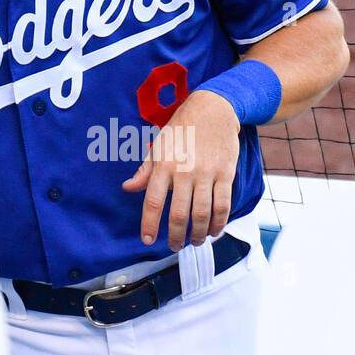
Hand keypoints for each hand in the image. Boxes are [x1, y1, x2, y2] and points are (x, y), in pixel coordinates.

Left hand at [122, 91, 240, 251]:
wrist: (214, 108)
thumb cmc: (183, 127)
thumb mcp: (159, 145)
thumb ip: (145, 170)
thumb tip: (128, 187)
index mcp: (164, 164)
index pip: (154, 202)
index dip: (150, 224)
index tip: (148, 240)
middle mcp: (184, 171)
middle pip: (180, 214)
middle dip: (176, 236)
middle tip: (175, 246)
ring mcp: (207, 173)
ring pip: (202, 214)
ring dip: (198, 234)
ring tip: (194, 242)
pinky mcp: (226, 174)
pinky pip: (223, 205)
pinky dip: (219, 222)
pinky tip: (213, 230)